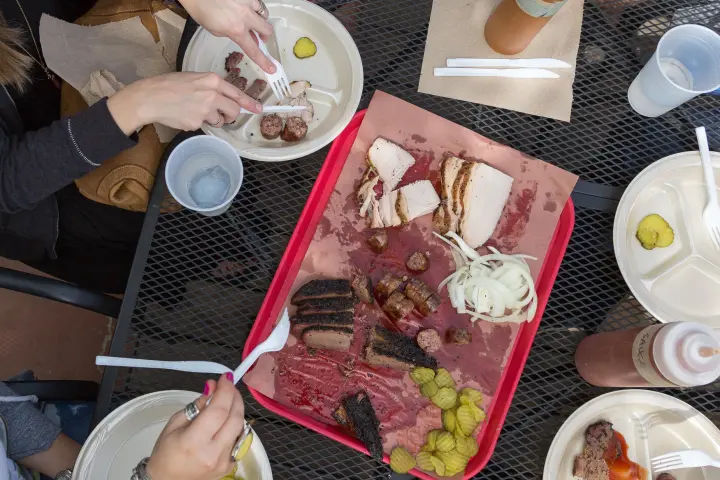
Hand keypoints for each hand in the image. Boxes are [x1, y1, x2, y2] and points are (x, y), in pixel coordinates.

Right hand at [107, 72, 261, 134]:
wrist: (150, 97)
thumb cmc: (168, 85)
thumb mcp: (193, 78)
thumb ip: (211, 87)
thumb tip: (224, 98)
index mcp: (211, 80)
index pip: (237, 93)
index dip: (249, 103)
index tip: (258, 109)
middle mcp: (212, 94)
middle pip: (233, 111)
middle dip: (230, 115)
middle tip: (223, 115)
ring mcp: (205, 110)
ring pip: (219, 120)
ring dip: (212, 119)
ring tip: (194, 110)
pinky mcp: (197, 122)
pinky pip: (204, 125)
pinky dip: (197, 122)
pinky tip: (185, 115)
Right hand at [146, 373, 244, 479]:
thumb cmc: (166, 454)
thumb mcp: (174, 424)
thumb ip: (197, 405)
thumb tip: (212, 388)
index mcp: (194, 442)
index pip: (218, 410)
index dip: (225, 391)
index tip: (225, 378)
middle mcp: (212, 453)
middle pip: (235, 418)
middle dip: (234, 397)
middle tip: (228, 386)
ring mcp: (223, 461)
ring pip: (240, 428)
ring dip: (236, 410)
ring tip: (227, 401)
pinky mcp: (229, 465)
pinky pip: (238, 439)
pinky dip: (234, 426)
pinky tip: (225, 421)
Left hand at [179, 0, 275, 72]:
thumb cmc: (201, 9)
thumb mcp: (216, 31)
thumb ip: (234, 36)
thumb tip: (246, 37)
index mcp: (236, 30)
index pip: (254, 50)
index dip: (263, 61)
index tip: (271, 67)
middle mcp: (245, 17)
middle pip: (267, 30)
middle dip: (265, 36)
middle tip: (261, 38)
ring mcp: (247, 3)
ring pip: (265, 15)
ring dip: (260, 20)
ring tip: (253, 20)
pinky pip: (257, 3)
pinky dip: (254, 8)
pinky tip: (247, 8)